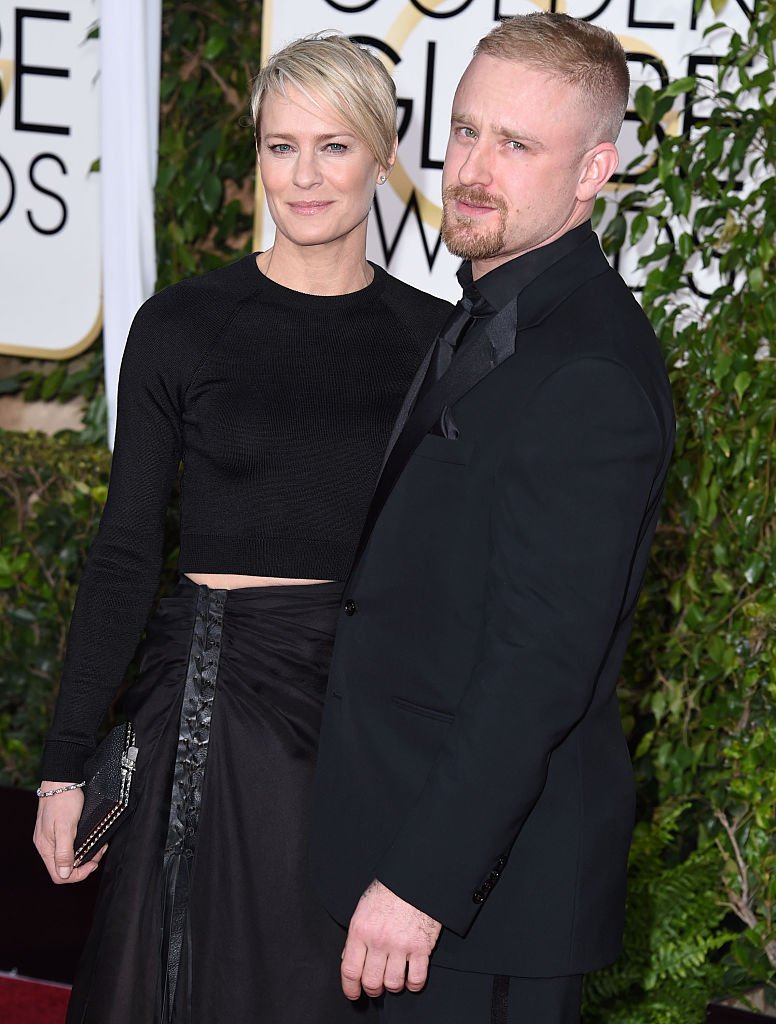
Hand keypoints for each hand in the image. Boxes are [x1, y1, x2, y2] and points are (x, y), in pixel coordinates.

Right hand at [33, 783, 105, 883]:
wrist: (63, 779)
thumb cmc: (63, 799)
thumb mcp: (66, 827)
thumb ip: (64, 852)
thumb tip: (64, 874)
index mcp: (46, 847)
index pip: (59, 875)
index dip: (77, 874)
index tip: (92, 864)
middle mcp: (47, 845)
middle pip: (65, 867)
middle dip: (85, 863)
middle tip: (99, 852)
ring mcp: (53, 837)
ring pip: (70, 856)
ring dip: (86, 854)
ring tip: (99, 846)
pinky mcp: (60, 830)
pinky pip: (71, 845)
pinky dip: (83, 845)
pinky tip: (92, 838)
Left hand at [341, 879, 440, 999]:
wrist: (414, 878)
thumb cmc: (388, 892)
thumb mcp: (363, 909)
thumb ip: (356, 936)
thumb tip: (348, 958)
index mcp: (361, 930)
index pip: (350, 970)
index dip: (350, 988)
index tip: (354, 994)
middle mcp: (379, 940)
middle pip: (371, 982)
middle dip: (373, 989)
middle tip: (376, 987)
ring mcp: (401, 944)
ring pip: (393, 984)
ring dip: (393, 986)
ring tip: (394, 978)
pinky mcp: (421, 947)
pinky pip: (416, 979)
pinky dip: (414, 984)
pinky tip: (411, 978)